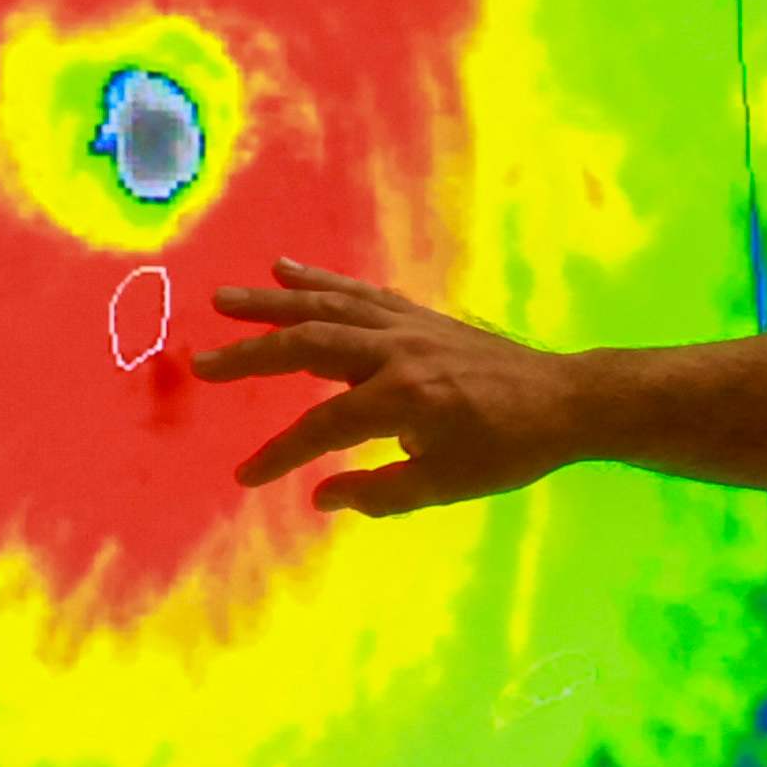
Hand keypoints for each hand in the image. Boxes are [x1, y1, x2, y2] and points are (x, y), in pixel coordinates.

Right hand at [188, 261, 583, 509]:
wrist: (565, 399)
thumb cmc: (508, 449)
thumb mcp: (446, 484)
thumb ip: (379, 491)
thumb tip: (320, 496)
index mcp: (401, 399)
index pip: (321, 427)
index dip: (279, 454)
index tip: (245, 475)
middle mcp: (396, 352)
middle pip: (308, 345)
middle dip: (252, 355)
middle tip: (201, 362)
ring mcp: (407, 326)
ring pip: (328, 306)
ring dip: (273, 302)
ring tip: (226, 299)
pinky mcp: (418, 315)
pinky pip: (360, 293)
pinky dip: (321, 281)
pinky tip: (287, 270)